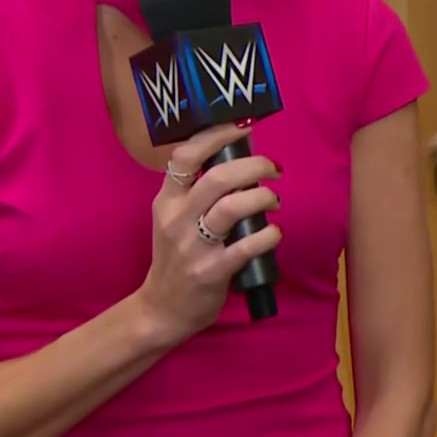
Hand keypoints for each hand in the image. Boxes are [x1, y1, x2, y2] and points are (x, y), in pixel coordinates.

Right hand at [132, 123, 281, 344]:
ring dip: (263, 198)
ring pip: (232, 207)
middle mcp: (176, 218)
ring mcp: (192, 246)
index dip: (216, 136)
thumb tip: (241, 158)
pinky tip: (274, 233)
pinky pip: (246, 246)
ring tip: (273, 201)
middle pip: (218, 177)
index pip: (185, 155)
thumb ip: (199, 191)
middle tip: (273, 169)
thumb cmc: (177, 256)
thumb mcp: (176, 218)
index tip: (243, 128)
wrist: (162, 308)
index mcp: (167, 200)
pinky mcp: (210, 271)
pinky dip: (268, 236)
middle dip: (255, 166)